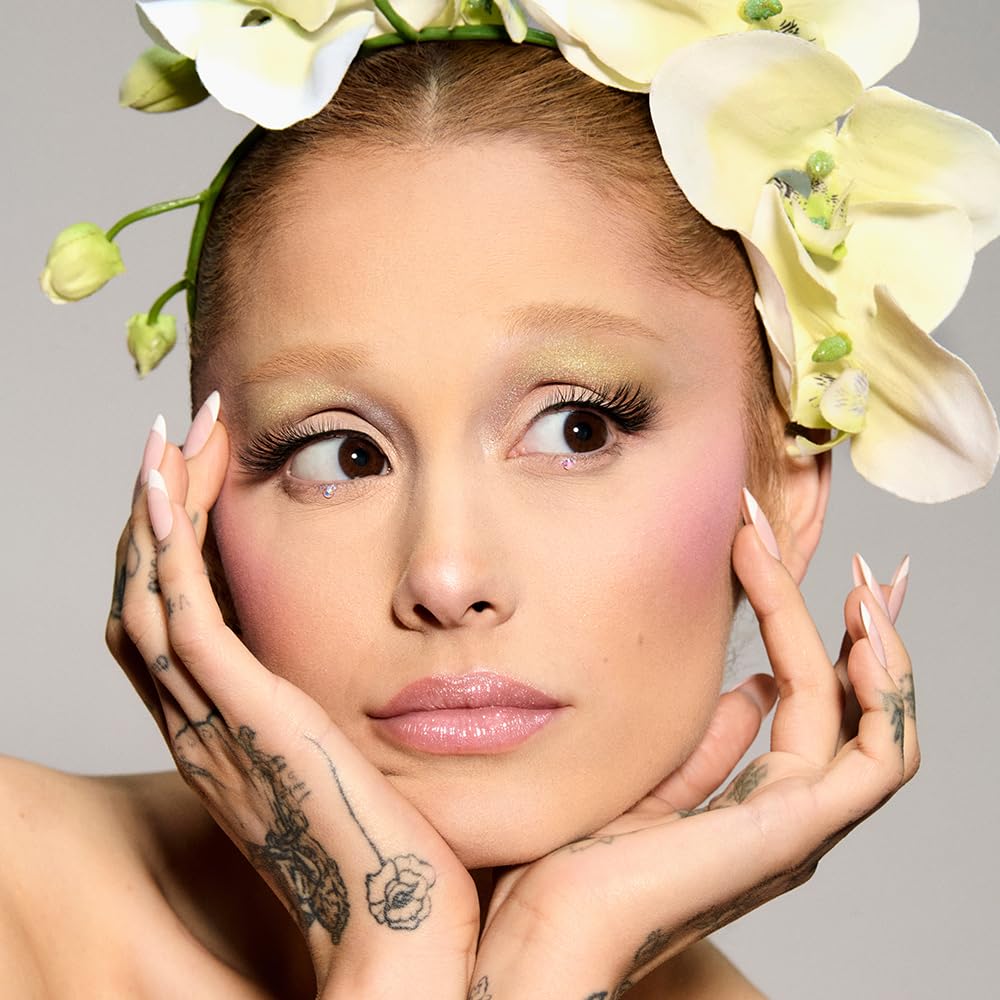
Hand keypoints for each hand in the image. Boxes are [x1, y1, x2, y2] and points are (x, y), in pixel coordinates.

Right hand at [106, 403, 478, 998]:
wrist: (403, 939)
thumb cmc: (403, 857)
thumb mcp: (374, 767)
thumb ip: (368, 720)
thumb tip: (419, 675)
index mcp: (234, 734)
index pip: (179, 624)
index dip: (177, 549)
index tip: (204, 480)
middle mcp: (208, 726)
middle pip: (150, 597)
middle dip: (159, 511)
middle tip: (180, 438)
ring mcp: (218, 725)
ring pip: (153, 595)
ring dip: (157, 510)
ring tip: (173, 437)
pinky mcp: (246, 722)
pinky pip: (184, 621)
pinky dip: (168, 552)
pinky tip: (174, 488)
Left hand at [469, 492, 917, 998]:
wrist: (536, 926)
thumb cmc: (570, 857)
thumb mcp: (649, 775)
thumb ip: (705, 743)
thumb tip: (752, 690)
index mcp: (751, 804)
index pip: (809, 705)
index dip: (809, 631)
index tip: (782, 558)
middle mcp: (786, 814)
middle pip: (846, 705)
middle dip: (849, 624)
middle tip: (843, 554)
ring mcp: (794, 824)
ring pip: (864, 716)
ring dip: (866, 641)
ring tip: (848, 575)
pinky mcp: (790, 829)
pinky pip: (876, 756)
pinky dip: (885, 689)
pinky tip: (862, 628)